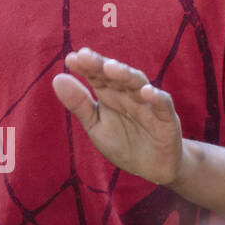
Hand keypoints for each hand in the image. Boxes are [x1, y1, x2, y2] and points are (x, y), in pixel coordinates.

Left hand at [52, 47, 184, 185]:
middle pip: (115, 75)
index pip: (97, 76)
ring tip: (110, 67)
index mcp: (110, 94)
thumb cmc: (123, 144)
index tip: (71, 59)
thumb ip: (79, 105)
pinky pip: (163, 105)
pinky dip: (156, 97)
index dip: (85, 67)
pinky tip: (146, 92)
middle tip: (86, 56)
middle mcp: (128, 94)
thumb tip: (57, 78)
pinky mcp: (167, 119)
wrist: (153, 168)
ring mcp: (149, 104)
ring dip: (125, 75)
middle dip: (101, 65)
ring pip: (138, 84)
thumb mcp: (96, 126)